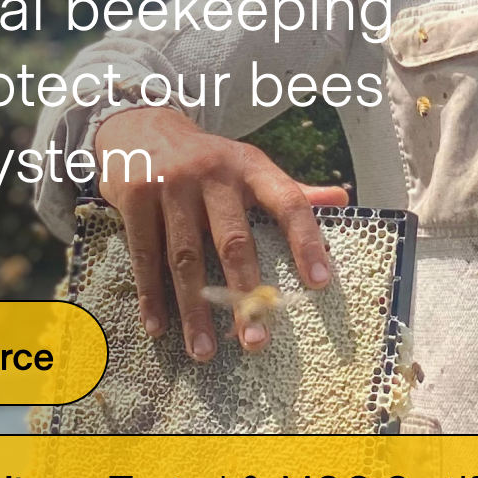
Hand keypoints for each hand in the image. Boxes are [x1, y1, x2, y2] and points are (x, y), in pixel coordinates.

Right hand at [94, 106, 345, 360]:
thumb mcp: (248, 165)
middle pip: (233, 240)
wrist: (140, 126)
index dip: (306, 241)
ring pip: (185, 257)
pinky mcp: (134, 196)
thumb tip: (342, 199)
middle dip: (244, 295)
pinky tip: (159, 328)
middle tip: (255, 342)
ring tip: (205, 351)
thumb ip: (291, 189)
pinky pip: (144, 254)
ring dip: (195, 310)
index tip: (321, 283)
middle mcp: (212, 172)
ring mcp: (170, 183)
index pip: (288, 201)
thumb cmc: (207, 159)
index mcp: (249, 166)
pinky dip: (151, 295)